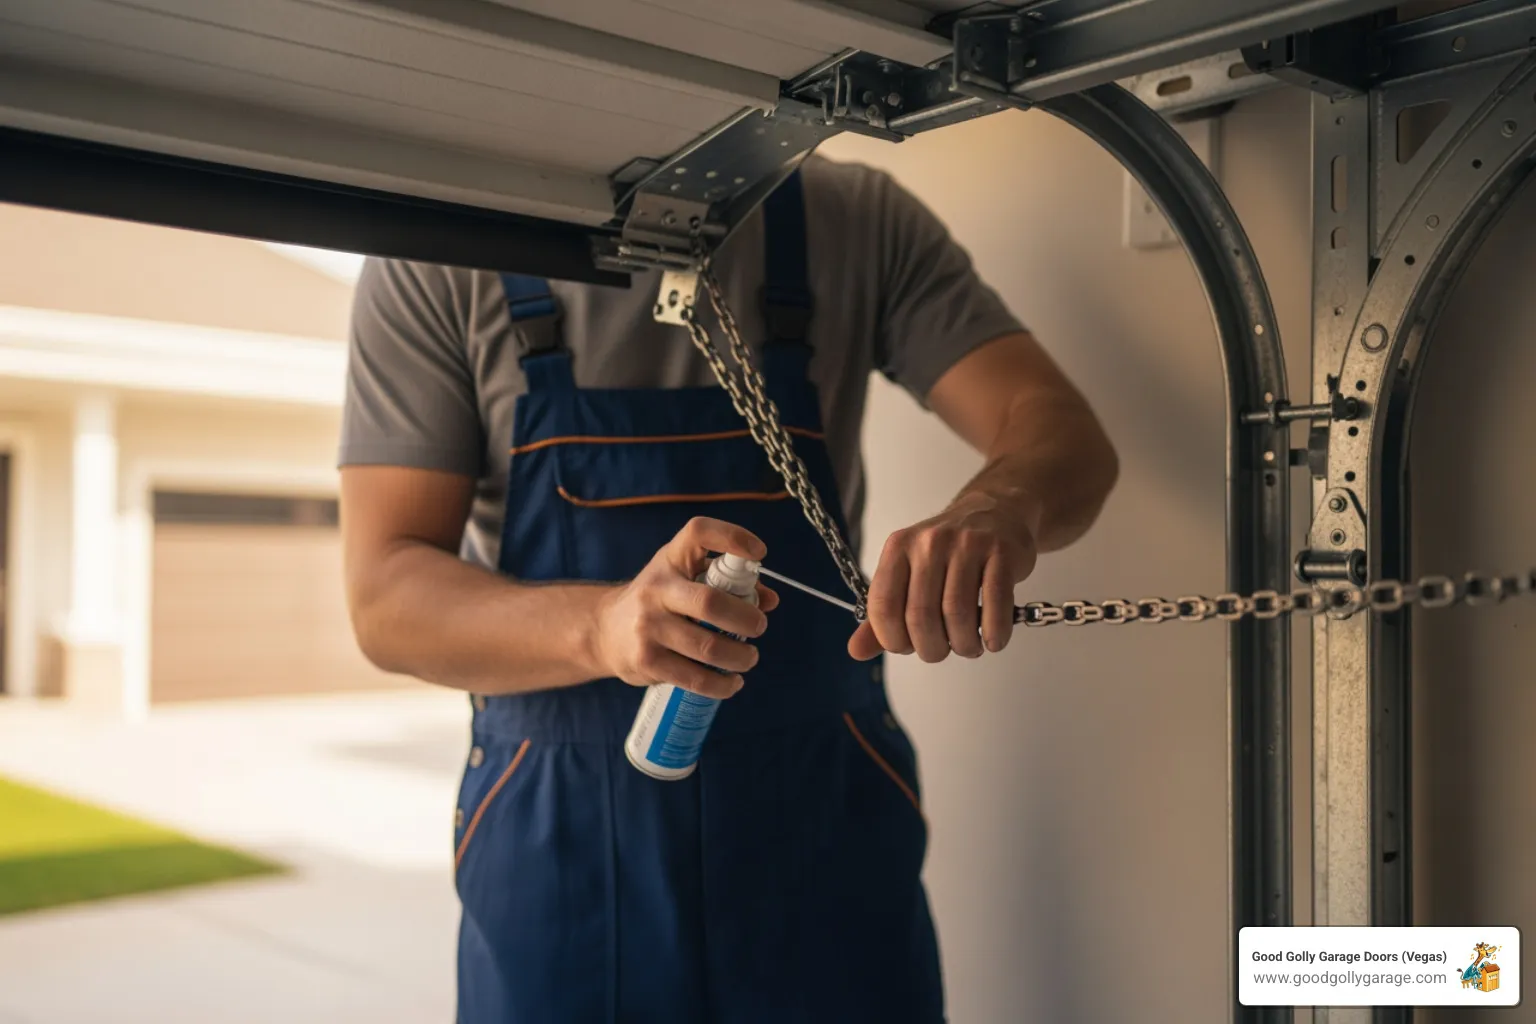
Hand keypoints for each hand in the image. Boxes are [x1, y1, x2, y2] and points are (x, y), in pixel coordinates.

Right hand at [591, 517, 778, 697]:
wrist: (605, 630)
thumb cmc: (659, 600)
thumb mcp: (685, 579)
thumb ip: (727, 584)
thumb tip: (770, 600)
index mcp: (671, 559)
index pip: (699, 533)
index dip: (733, 537)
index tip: (759, 553)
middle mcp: (657, 589)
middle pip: (711, 603)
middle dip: (746, 619)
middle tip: (759, 627)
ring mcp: (648, 626)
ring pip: (708, 647)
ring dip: (740, 657)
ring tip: (749, 658)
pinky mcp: (647, 661)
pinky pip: (694, 677)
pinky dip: (722, 684)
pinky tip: (732, 682)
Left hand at [848, 495, 1036, 662]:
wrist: (995, 512)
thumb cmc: (949, 552)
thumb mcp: (909, 573)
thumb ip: (884, 614)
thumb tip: (856, 650)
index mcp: (898, 548)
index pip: (883, 606)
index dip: (893, 639)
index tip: (908, 647)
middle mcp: (929, 543)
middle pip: (921, 616)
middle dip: (931, 649)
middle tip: (942, 651)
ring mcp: (967, 545)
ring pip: (957, 614)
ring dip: (964, 644)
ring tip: (968, 646)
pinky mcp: (1001, 552)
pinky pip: (995, 604)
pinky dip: (993, 633)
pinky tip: (992, 640)